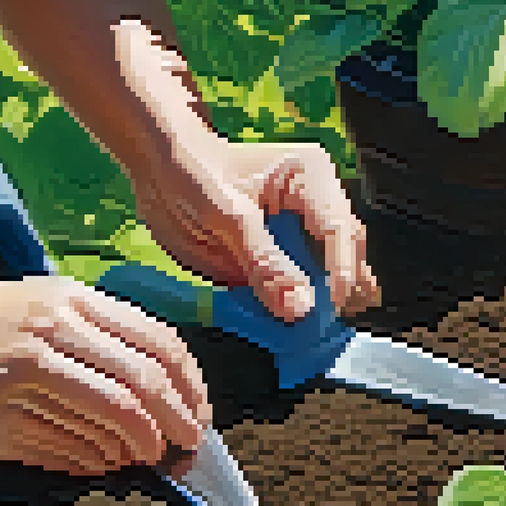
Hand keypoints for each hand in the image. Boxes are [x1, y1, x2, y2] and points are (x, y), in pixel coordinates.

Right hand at [0, 276, 210, 476]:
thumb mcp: (46, 305)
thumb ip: (102, 336)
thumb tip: (167, 391)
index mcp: (71, 299)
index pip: (158, 344)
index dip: (191, 388)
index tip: (199, 416)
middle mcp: (50, 330)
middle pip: (141, 385)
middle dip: (175, 424)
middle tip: (183, 448)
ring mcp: (23, 374)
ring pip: (110, 418)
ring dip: (136, 447)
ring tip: (139, 458)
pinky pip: (68, 447)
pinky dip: (95, 461)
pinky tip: (98, 463)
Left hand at [114, 20, 380, 322]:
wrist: (160, 170)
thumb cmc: (191, 174)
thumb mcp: (224, 217)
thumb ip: (262, 261)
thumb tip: (300, 308)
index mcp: (310, 177)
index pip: (340, 228)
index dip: (341, 270)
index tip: (330, 305)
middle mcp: (317, 202)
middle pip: (345, 253)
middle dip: (341, 291)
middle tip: (326, 329)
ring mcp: (302, 230)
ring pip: (329, 273)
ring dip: (325, 304)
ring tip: (316, 335)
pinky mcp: (284, 254)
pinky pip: (300, 285)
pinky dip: (298, 307)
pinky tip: (295, 330)